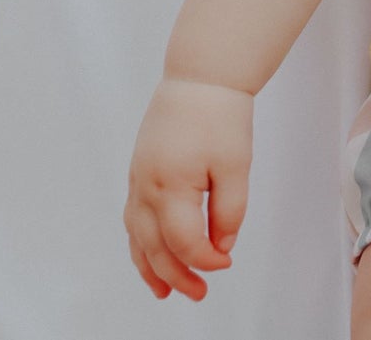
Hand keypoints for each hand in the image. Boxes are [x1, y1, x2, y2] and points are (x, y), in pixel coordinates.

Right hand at [124, 78, 252, 300]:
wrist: (200, 76)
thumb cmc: (221, 117)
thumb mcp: (236, 165)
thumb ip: (229, 211)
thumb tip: (221, 247)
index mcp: (169, 187)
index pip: (184, 242)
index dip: (206, 260)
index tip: (227, 265)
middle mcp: (145, 189)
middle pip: (155, 248)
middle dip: (177, 275)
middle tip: (199, 294)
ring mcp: (137, 181)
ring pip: (137, 238)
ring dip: (151, 267)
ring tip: (165, 291)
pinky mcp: (138, 173)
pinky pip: (134, 220)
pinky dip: (141, 244)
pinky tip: (152, 254)